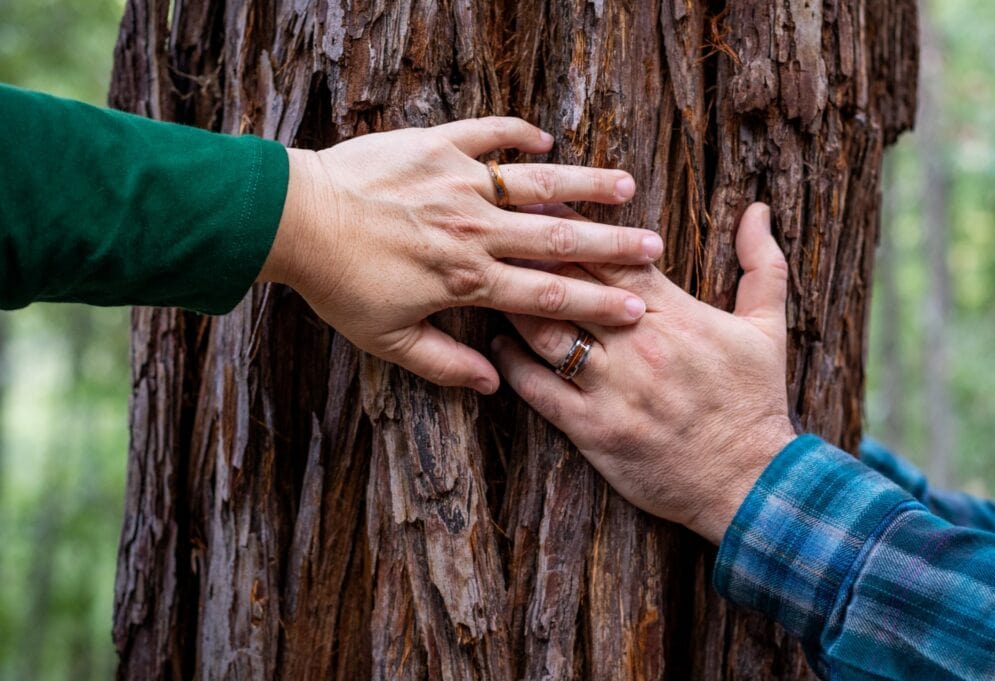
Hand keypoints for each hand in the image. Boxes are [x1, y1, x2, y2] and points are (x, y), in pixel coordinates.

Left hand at [258, 117, 662, 393]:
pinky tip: (546, 140)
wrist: (295, 220)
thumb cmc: (338, 283)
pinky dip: (518, 135)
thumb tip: (494, 385)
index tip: (636, 309)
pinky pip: (488, 133)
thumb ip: (444, 364)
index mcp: (468, 280)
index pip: (548, 296)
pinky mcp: (437, 146)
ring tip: (626, 186)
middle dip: (612, 245)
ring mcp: (459, 182)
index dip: (596, 305)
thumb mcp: (387, 340)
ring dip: (585, 185)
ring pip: (537, 183)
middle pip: (560, 239)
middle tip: (654, 246)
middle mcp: (475, 230)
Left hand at [491, 203, 796, 542]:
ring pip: (547, 332)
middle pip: (571, 287)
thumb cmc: (754, 403)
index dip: (571, 228)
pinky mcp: (593, 430)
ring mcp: (613, 389)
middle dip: (531, 254)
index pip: (613, 258)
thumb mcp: (768, 330)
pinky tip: (499, 345)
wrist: (750, 483)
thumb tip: (760, 210)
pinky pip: (539, 389)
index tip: (541, 204)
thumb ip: (761, 266)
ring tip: (490, 281)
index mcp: (676, 314)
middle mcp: (639, 345)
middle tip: (499, 231)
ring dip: (515, 304)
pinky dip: (514, 363)